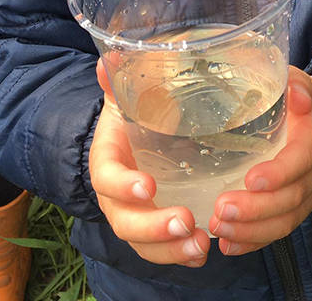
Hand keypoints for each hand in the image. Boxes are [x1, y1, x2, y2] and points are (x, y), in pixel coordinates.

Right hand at [89, 61, 210, 266]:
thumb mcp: (127, 96)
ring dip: (171, 249)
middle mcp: (116, 196)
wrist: (129, 140)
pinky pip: (161, 250)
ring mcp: (134, 216)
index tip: (149, 186)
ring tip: (201, 244)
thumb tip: (110, 55)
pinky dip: (180, 255)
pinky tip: (204, 252)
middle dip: (154, 227)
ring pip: (144, 244)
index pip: (107, 178)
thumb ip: (121, 79)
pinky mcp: (153, 229)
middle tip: (186, 221)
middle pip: (126, 222)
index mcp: (107, 162)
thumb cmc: (132, 116)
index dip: (124, 185)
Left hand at [207, 66, 311, 255]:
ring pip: (287, 220)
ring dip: (253, 230)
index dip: (279, 173)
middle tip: (221, 209)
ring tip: (220, 228)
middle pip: (292, 197)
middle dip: (256, 208)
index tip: (250, 180)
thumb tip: (295, 93)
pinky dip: (254, 241)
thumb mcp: (299, 81)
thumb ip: (296, 84)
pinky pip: (280, 229)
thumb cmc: (299, 96)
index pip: (301, 159)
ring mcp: (311, 192)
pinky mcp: (299, 207)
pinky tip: (229, 244)